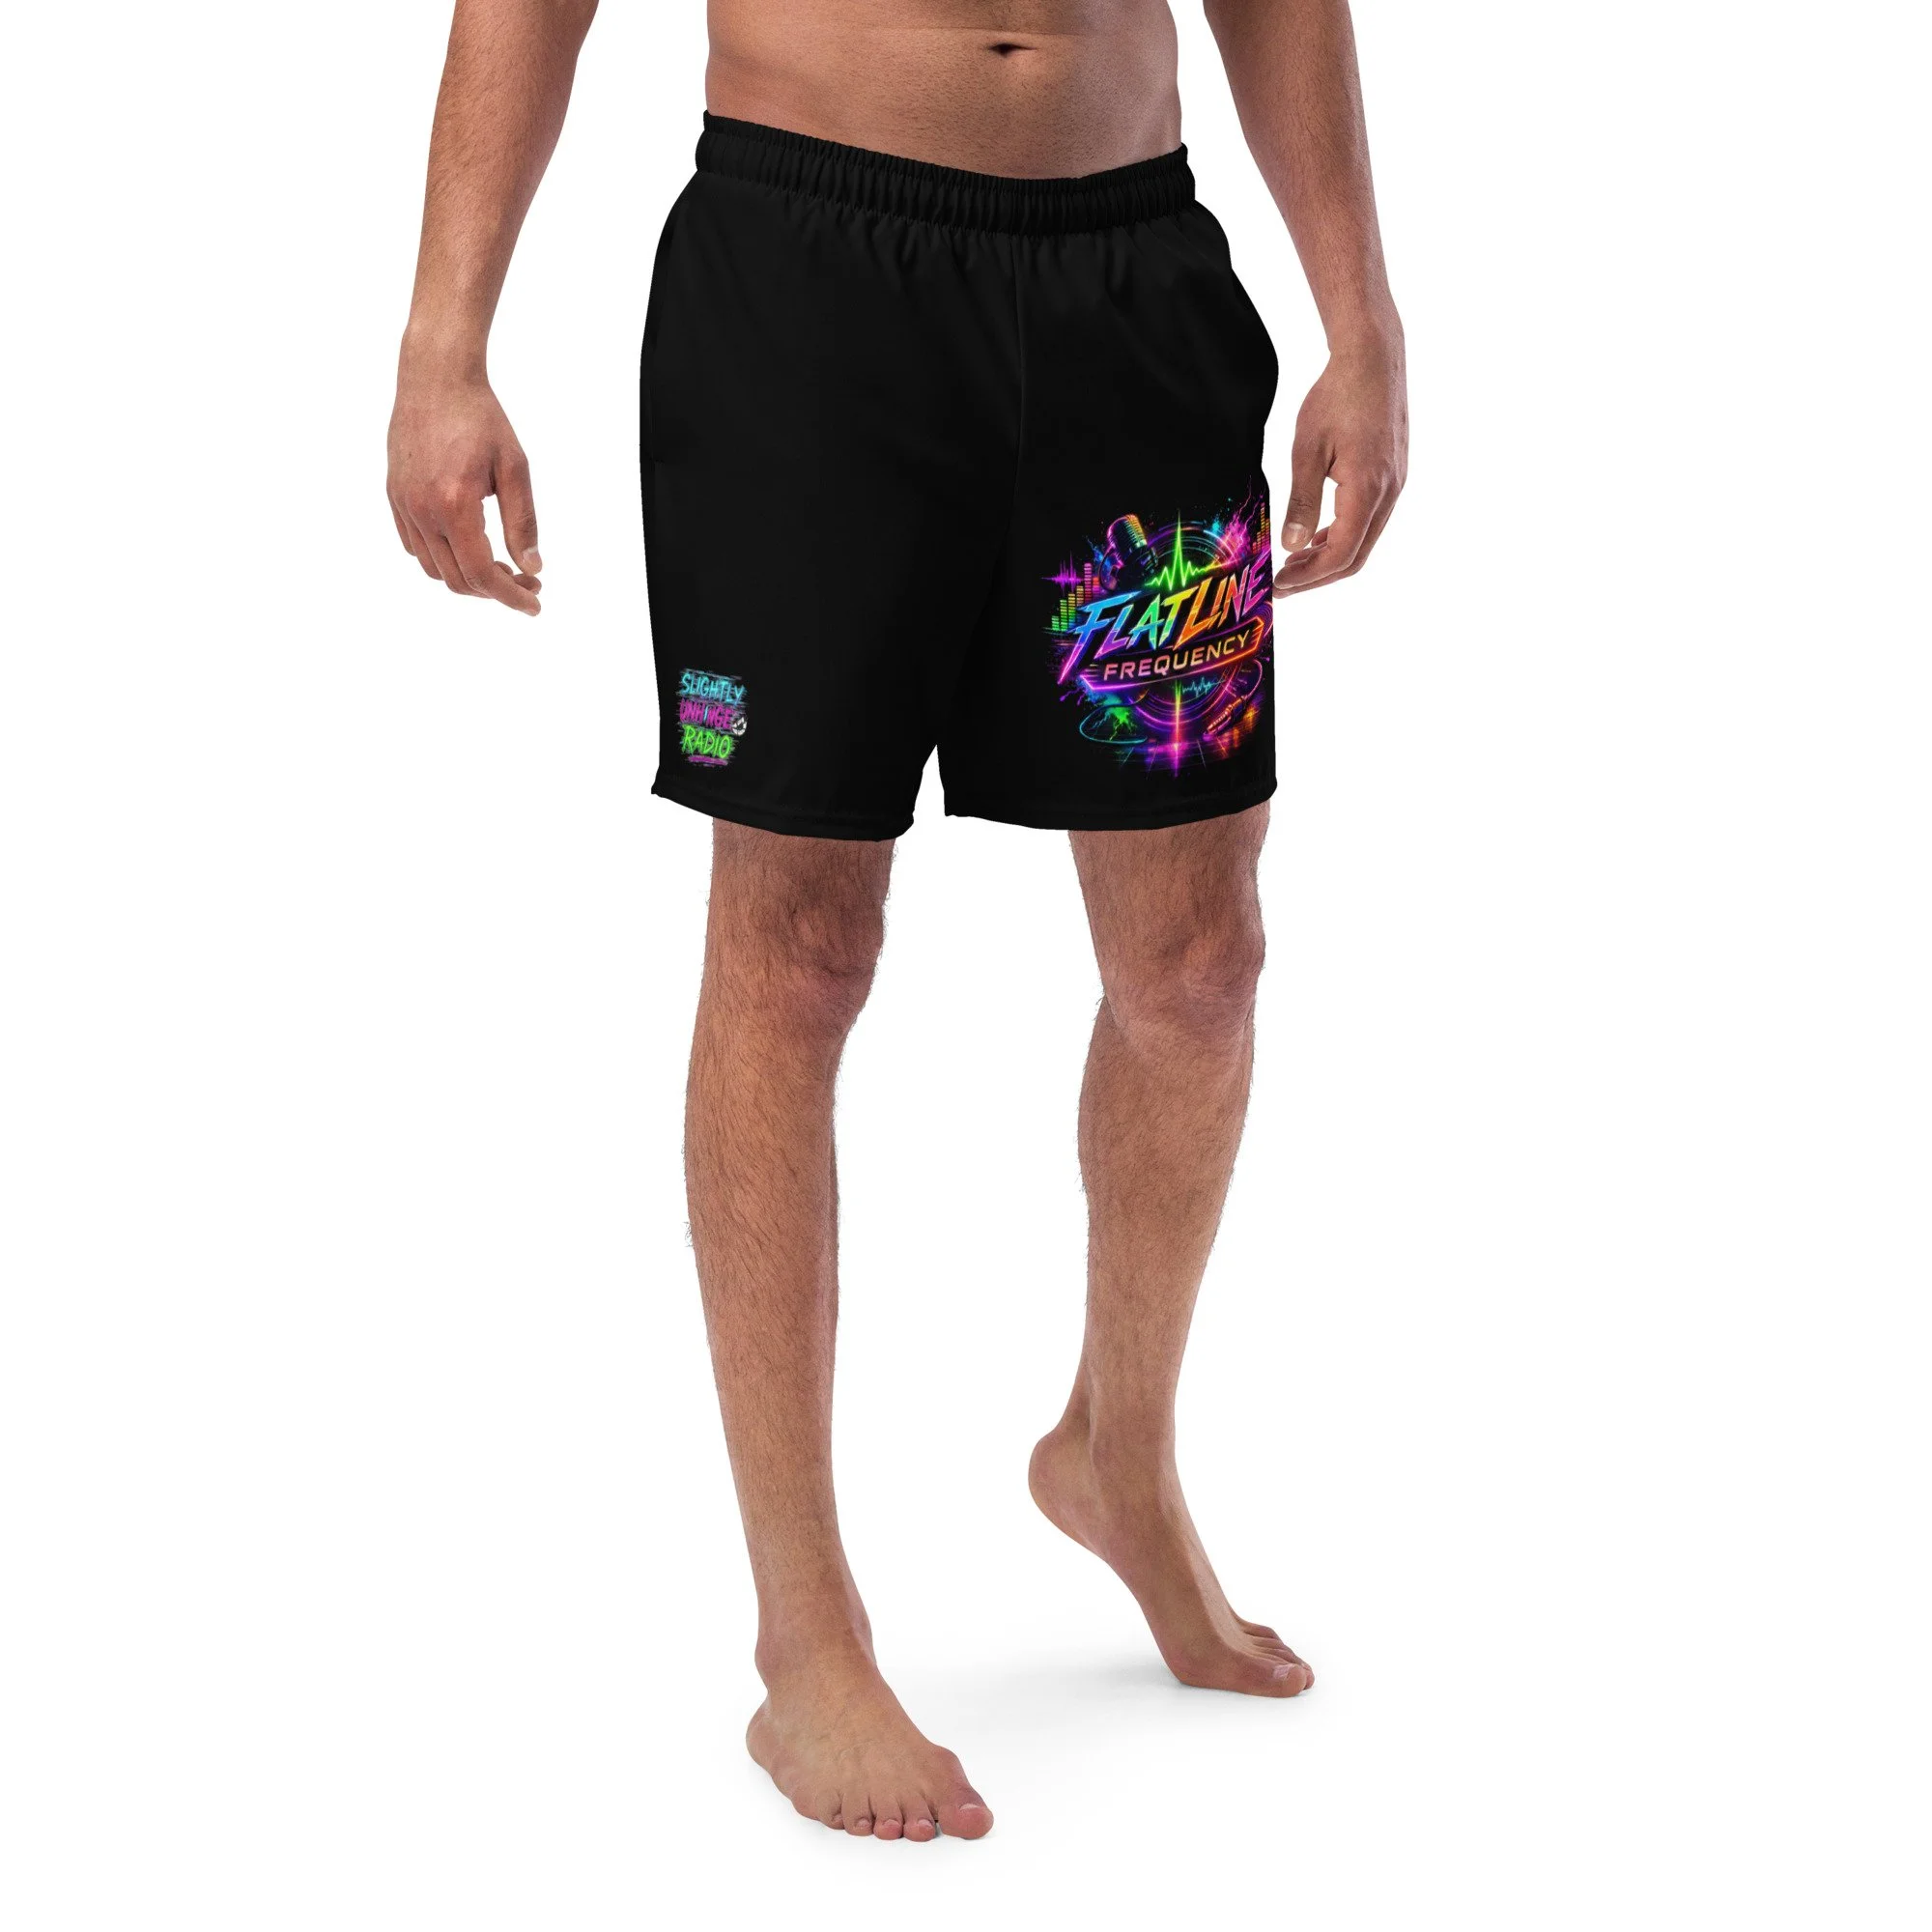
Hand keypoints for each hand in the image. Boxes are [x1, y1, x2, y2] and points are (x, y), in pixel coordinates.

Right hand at [386, 371, 542, 614]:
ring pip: (434, 569)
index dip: (510, 597)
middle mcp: (422, 509)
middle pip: (458, 580)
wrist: (435, 378)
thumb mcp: (515, 468)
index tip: (535, 604)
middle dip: (496, 591)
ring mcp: (402, 504)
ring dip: (469, 578)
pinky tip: (469, 547)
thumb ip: (523, 522)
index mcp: (454, 504)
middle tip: (527, 581)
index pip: (482, 574)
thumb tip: (532, 568)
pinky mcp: (393, 496)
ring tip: (501, 566)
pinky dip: (443, 560)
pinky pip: (415, 548)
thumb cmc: (481, 418)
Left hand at [1274, 333, 1407, 596]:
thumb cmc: (1337, 396)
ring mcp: (1395, 485)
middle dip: (1318, 576)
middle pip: (1355, 556)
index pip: (1341, 554)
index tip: (1280, 586)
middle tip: (1283, 585)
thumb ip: (1302, 501)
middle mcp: (1389, 493)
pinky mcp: (1394, 476)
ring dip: (1329, 557)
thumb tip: (1293, 546)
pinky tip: (1316, 536)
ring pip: (1364, 540)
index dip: (1309, 577)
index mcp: (1367, 489)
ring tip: (1294, 564)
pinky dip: (1342, 536)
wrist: (1373, 358)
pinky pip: (1369, 520)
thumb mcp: (1307, 450)